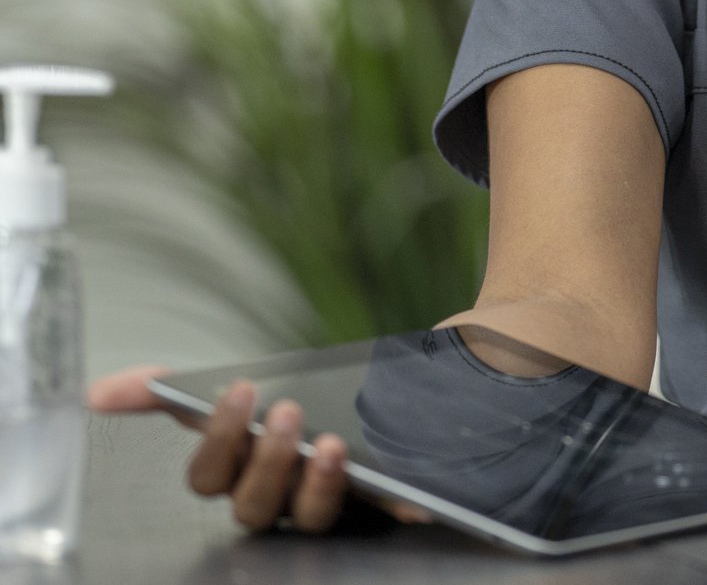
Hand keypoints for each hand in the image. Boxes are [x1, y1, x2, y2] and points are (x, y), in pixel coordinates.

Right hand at [88, 365, 425, 531]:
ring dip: (316, 487)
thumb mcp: (242, 390)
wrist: (391, 391)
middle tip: (290, 413)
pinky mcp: (385, 502)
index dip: (219, 440)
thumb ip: (170, 389)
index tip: (242, 390)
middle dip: (265, 461)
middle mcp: (278, 498)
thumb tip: (96, 393)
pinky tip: (408, 493)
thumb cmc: (301, 399)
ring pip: (309, 519)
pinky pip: (390, 515)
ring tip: (331, 445)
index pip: (209, 478)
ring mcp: (329, 505)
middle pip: (253, 506)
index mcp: (240, 472)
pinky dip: (400, 504)